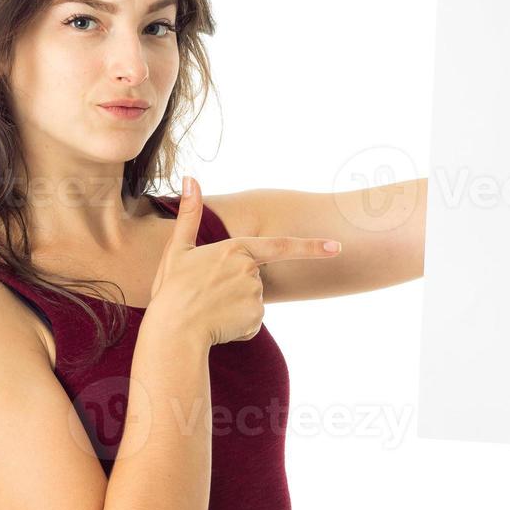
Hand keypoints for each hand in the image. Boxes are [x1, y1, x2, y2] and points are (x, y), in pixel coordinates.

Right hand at [148, 176, 341, 346]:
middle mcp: (250, 271)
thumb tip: (189, 178)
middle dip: (234, 286)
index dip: (311, 247)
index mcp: (235, 249)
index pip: (280, 246)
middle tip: (205, 293)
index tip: (336, 247)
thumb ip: (189, 213)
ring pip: (252, 300)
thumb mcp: (178, 248)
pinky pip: (250, 320)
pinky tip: (218, 324)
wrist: (173, 331)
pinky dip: (236, 324)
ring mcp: (256, 296)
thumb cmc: (172, 290)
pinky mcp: (255, 318)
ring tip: (209, 309)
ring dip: (234, 306)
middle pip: (253, 277)